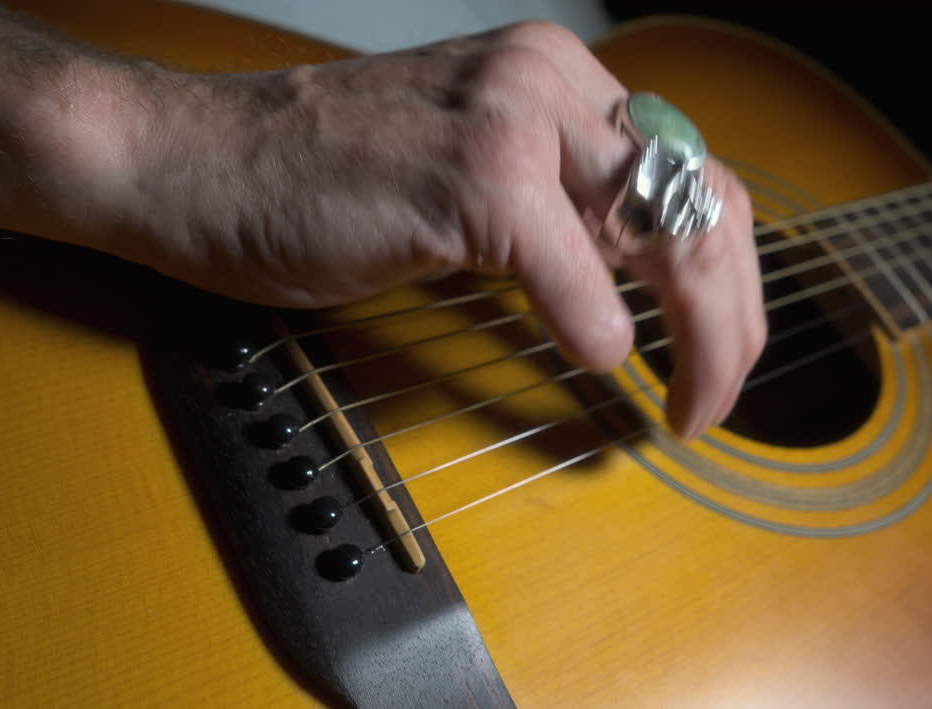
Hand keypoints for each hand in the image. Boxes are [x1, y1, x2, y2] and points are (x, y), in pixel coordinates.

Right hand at [23, 21, 767, 439]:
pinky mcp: (468, 172)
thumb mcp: (474, 180)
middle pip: (705, 204)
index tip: (719, 349)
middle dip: (734, 321)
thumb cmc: (320, 183)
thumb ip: (563, 210)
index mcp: (561, 80)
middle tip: (716, 400)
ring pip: (668, 234)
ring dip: (698, 339)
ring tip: (684, 405)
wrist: (198, 163)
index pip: (696, 177)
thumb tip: (647, 289)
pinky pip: (573, 268)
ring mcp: (513, 117)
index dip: (728, 277)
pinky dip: (596, 330)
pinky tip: (594, 364)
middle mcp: (552, 80)